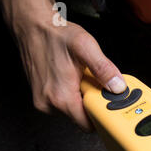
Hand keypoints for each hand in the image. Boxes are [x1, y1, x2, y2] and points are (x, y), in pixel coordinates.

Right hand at [10, 6, 125, 130]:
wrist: (32, 26)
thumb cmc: (54, 35)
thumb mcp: (86, 47)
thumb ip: (104, 69)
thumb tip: (118, 87)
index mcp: (61, 96)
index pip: (89, 125)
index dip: (103, 117)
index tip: (111, 107)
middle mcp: (49, 103)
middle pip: (82, 118)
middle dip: (94, 104)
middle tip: (96, 85)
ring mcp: (44, 101)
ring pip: (74, 110)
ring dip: (83, 98)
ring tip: (82, 79)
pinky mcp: (42, 97)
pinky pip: (65, 103)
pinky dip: (73, 94)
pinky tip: (74, 79)